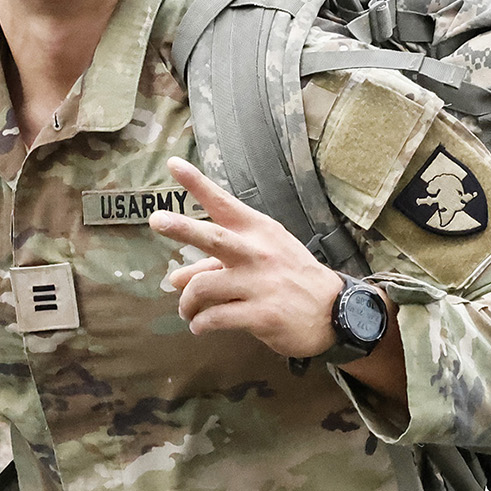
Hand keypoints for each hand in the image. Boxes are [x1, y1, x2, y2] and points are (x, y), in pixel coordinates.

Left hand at [149, 158, 342, 359]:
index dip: (197, 183)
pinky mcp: (262, 315)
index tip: (172, 164)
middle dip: (181, 227)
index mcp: (258, 232)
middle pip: (212, 237)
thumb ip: (215, 266)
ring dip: (187, 303)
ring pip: (203, 287)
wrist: (334, 312)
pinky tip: (200, 327)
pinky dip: (201, 324)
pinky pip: (215, 318)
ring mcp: (260, 284)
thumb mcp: (259, 262)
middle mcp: (258, 253)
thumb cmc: (290, 280)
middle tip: (156, 219)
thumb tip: (174, 279)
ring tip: (188, 312)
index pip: (223, 203)